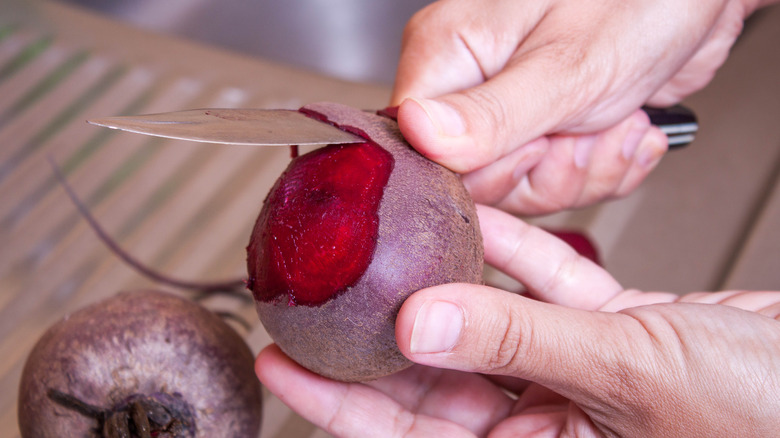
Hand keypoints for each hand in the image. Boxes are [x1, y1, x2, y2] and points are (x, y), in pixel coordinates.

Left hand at [255, 205, 779, 436]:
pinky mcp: (614, 333)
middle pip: (437, 379)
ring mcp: (580, 376)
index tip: (289, 362)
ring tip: (388, 250)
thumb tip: (422, 324)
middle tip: (317, 303)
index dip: (341, 403)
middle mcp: (552, 421)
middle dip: (375, 339)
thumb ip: (517, 342)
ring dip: (446, 283)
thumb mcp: (626, 375)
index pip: (413, 435)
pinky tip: (481, 222)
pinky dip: (519, 254)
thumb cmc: (764, 414)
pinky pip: (549, 290)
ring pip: (492, 326)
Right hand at [391, 0, 764, 214]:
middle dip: (546, 171)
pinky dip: (600, 168)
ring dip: (582, 169)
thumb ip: (492, 113)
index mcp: (449, 52)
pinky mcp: (540, 130)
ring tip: (616, 118)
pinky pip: (553, 184)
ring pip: (519, 189)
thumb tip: (420, 135)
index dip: (483, 170)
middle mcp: (467, 84)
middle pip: (474, 182)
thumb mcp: (567, 66)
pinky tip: (624, 127)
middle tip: (583, 128)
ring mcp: (504, 111)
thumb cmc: (640, 1)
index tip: (534, 146)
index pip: (423, 151)